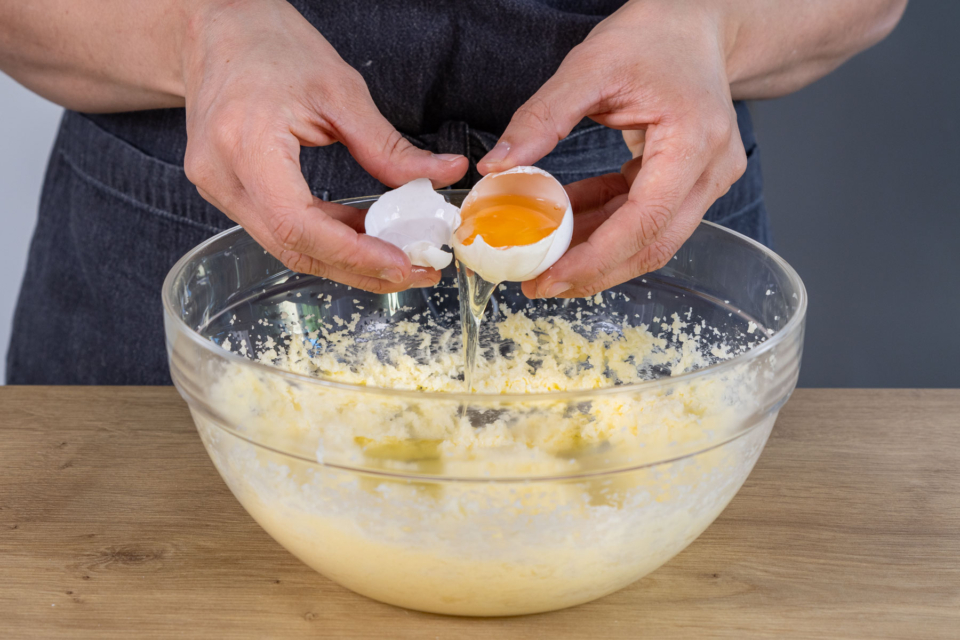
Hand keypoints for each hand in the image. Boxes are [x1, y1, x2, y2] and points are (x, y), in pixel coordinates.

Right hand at [181, 0, 467, 291]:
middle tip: (413, 272)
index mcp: (245, 144)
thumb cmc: (270, 47)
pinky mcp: (228, 192)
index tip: (401, 263)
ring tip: (398, 255)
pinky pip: (280, 228)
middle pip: (294, 247)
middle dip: (358, 268)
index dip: (353, 253)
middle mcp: (222, 176)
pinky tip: (363, 232)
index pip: (298, 224)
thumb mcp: (340, 90)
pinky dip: (325, 236)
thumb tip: (446, 172)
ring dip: (345, 258)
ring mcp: (219, 188)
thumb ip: (389, 147)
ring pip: (288, 245)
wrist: (215, 31)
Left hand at [477, 0, 745, 298]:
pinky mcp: (692, 182)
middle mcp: (711, 170)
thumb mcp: (589, 67)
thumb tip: (496, 167)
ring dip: (597, 252)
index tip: (550, 277)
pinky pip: (646, 217)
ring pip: (650, 239)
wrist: (696, 26)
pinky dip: (606, 224)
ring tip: (546, 257)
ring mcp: (707, 179)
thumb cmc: (652, 37)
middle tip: (540, 283)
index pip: (645, 222)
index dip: (596, 259)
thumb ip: (542, 118)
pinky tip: (569, 222)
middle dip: (594, 271)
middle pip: (653, 245)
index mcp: (694, 141)